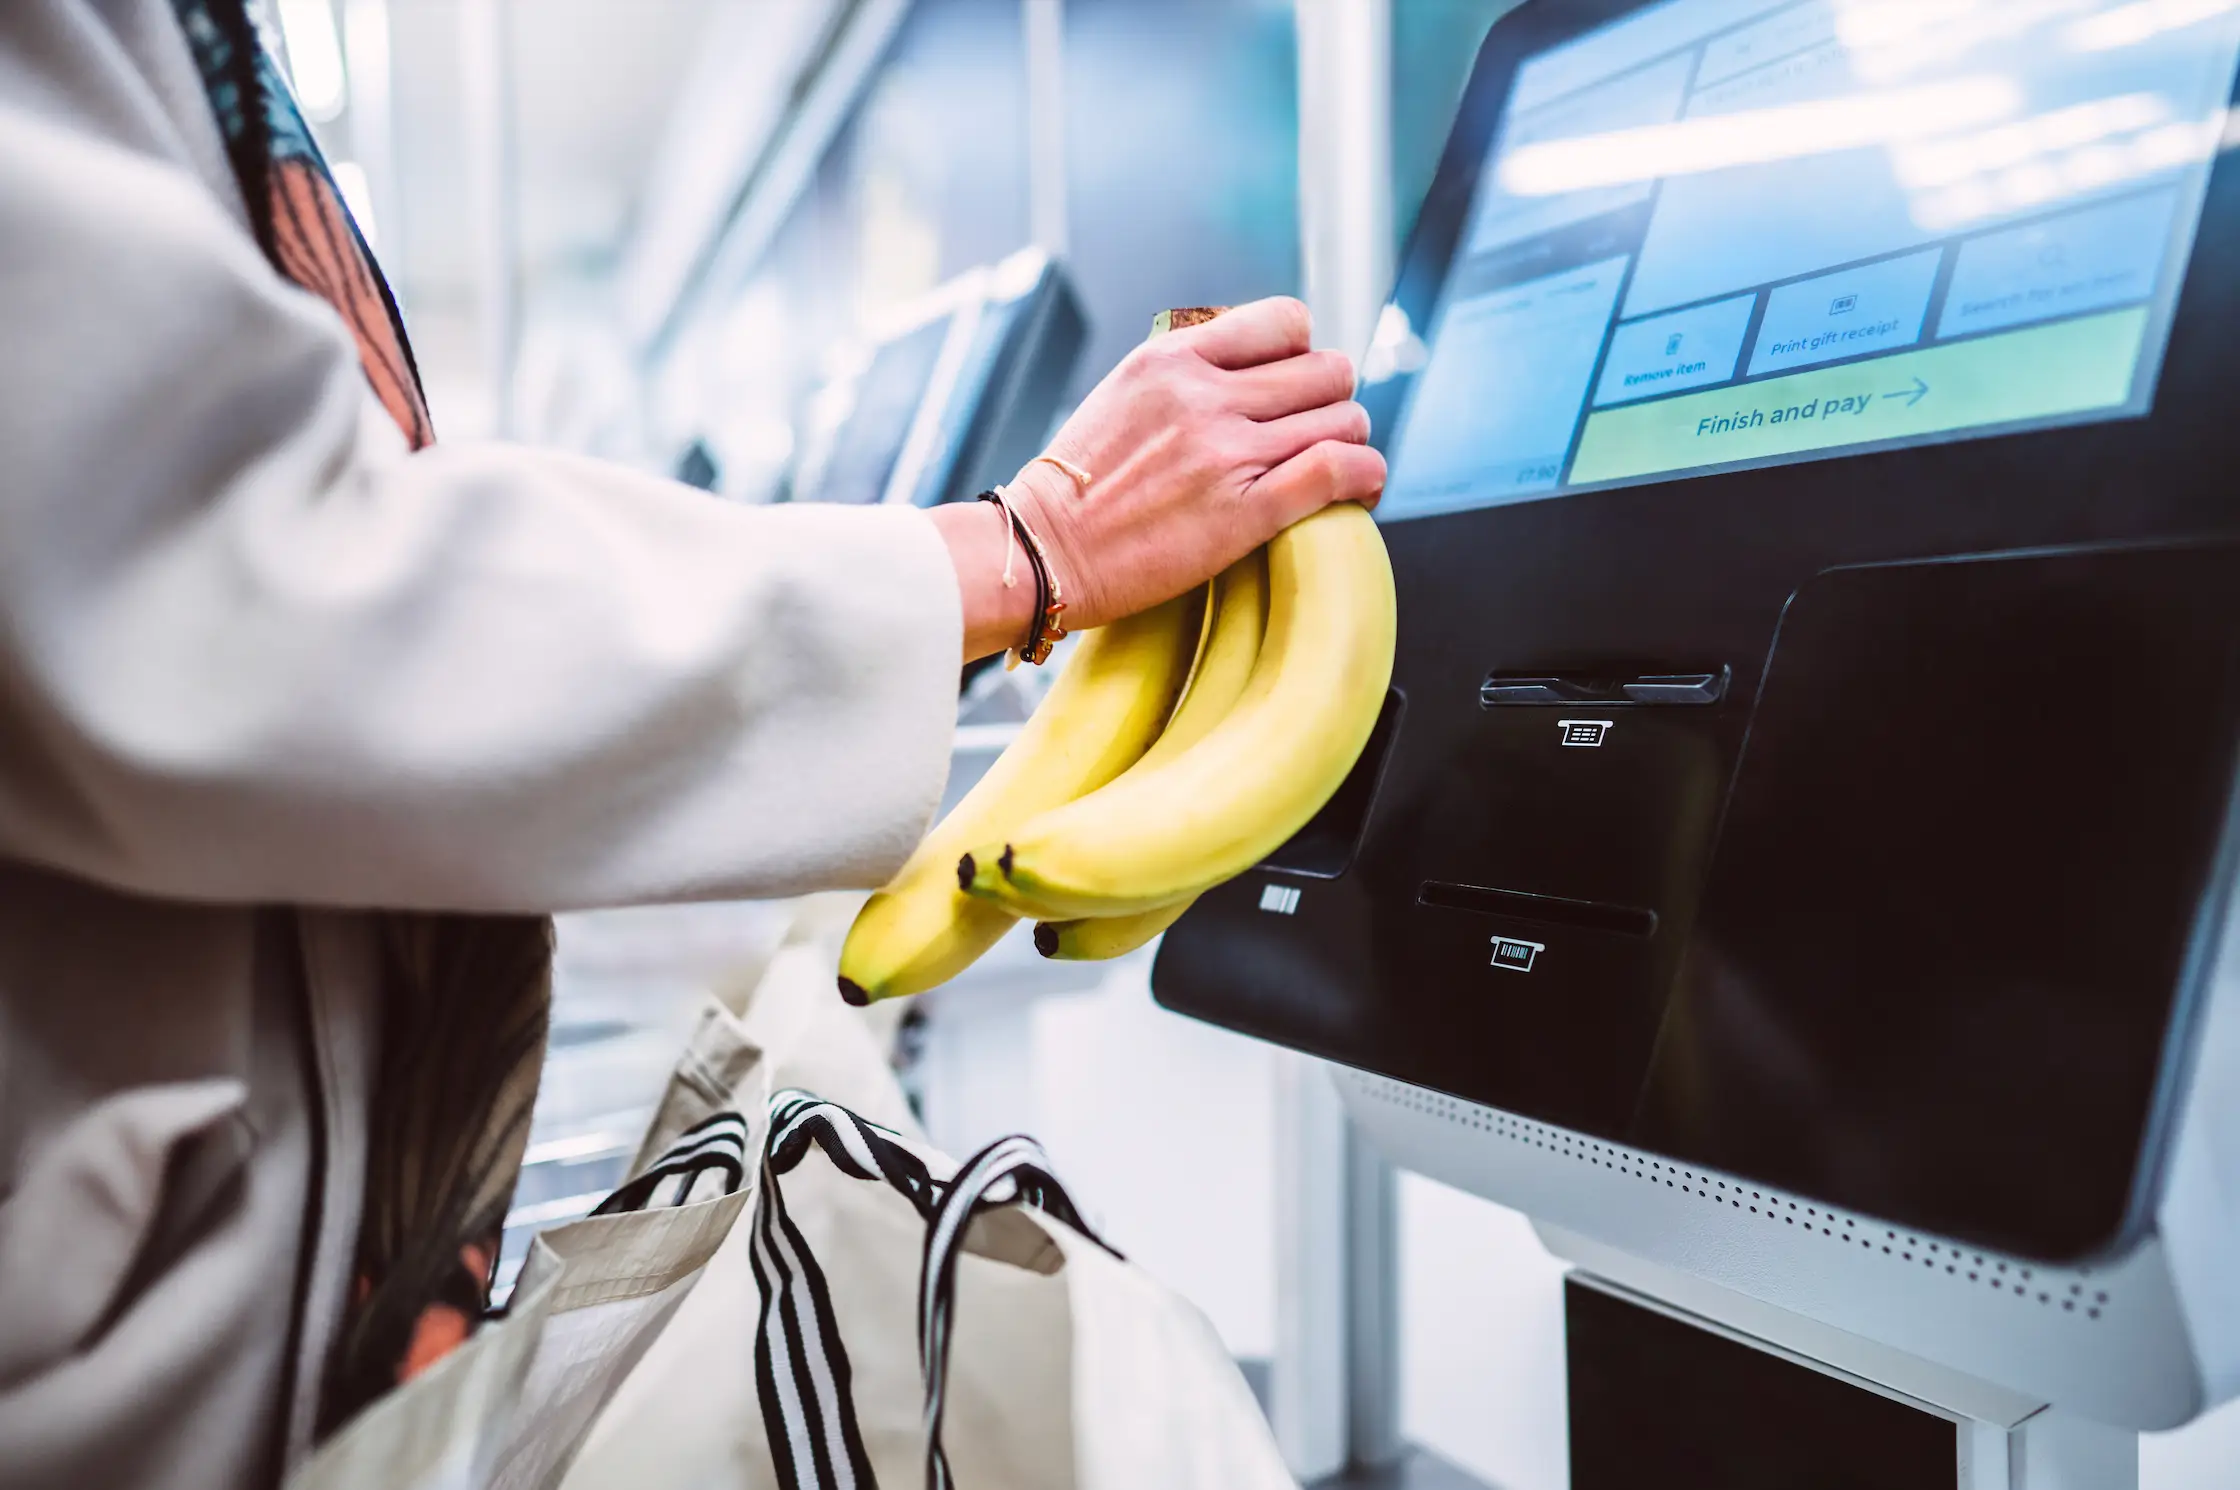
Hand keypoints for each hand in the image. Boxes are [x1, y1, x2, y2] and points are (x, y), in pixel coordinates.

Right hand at [932, 296, 1383, 657]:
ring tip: (1334, 467)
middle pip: (1327, 370)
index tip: (1292, 387)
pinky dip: (1366, 475)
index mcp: (1172, 359)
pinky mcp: (1245, 512)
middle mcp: (1204, 396)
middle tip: (1315, 433)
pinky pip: (1340, 469)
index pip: (1286, 322)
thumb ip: (1186, 374)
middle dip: (1331, 401)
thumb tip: (1250, 370)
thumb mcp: (1122, 396)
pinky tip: (1361, 490)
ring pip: (1344, 419)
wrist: (1039, 554)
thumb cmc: (1074, 489)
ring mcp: (1226, 453)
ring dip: (1349, 442)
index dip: (1303, 354)